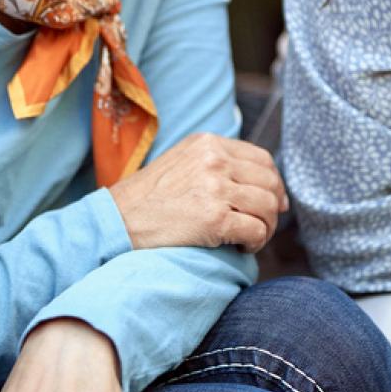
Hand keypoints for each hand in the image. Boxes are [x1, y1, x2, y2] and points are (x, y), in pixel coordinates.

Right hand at [107, 133, 286, 253]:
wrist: (116, 221)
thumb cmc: (146, 199)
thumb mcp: (179, 162)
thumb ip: (214, 163)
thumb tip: (259, 183)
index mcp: (207, 144)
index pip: (262, 159)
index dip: (274, 183)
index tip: (274, 202)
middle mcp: (214, 160)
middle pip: (270, 183)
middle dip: (273, 208)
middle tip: (263, 225)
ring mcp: (215, 188)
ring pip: (267, 207)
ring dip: (265, 228)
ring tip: (248, 238)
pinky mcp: (214, 219)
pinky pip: (256, 231)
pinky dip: (255, 243)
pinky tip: (241, 248)